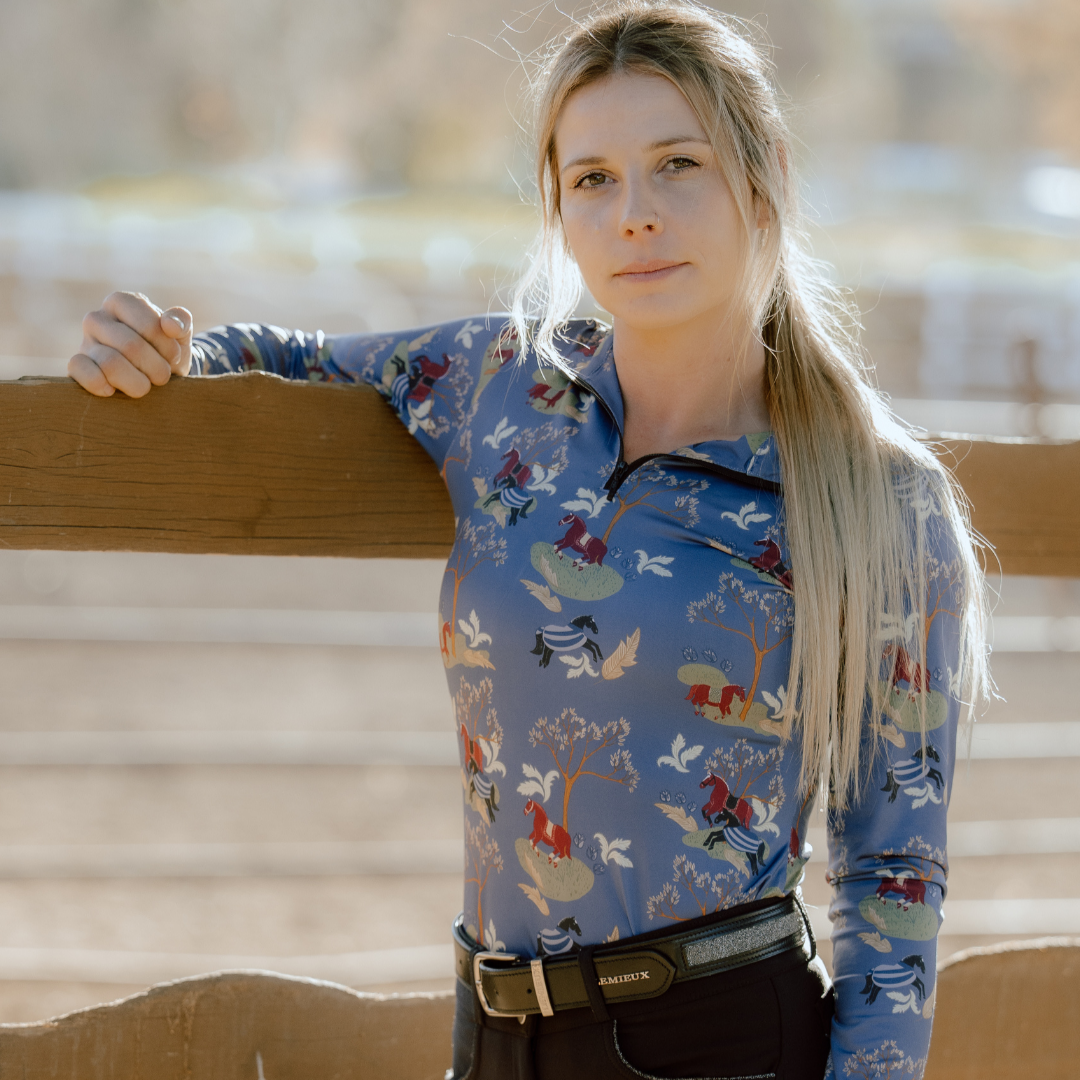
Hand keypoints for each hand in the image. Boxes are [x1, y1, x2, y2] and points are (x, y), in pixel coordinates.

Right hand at [68, 291, 192, 397]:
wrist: (153, 376)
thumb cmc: (165, 351)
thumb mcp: (180, 335)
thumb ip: (181, 321)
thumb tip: (170, 325)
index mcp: (122, 302)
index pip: (148, 324)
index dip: (167, 347)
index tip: (173, 356)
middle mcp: (97, 318)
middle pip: (131, 346)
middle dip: (156, 368)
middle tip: (164, 376)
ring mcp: (84, 341)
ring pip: (110, 364)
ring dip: (138, 383)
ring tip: (146, 386)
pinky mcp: (75, 365)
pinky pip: (82, 372)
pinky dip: (102, 386)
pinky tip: (114, 391)